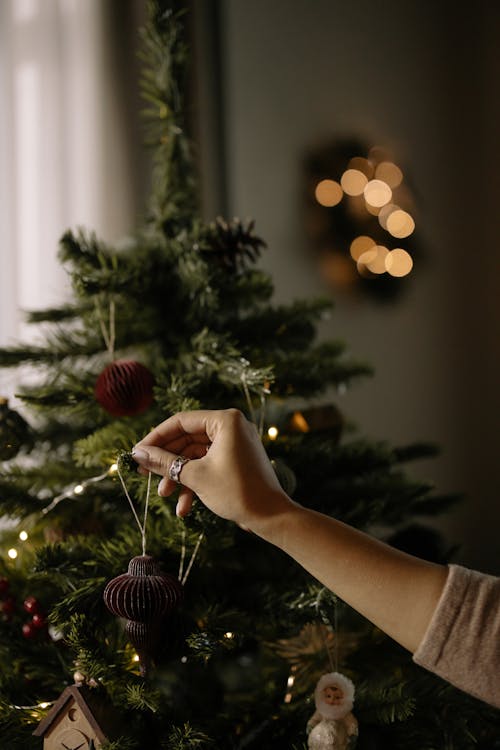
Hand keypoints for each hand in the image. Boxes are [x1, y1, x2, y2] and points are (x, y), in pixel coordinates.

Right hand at [132, 409, 291, 530]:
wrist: (271, 516)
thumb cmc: (236, 491)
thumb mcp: (195, 476)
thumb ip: (164, 462)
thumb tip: (137, 453)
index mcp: (225, 420)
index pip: (180, 422)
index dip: (155, 438)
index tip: (136, 454)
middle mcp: (231, 426)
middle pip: (186, 439)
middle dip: (166, 461)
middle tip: (144, 475)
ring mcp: (234, 443)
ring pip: (195, 455)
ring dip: (179, 476)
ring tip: (164, 496)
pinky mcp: (236, 459)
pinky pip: (207, 464)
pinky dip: (194, 482)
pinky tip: (184, 507)